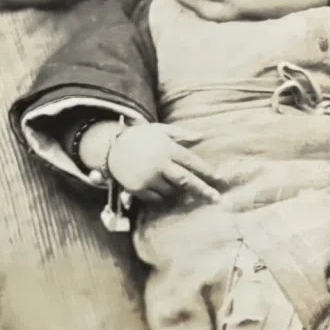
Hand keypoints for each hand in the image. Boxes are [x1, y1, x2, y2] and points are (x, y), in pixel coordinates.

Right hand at [107, 122, 223, 202]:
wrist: (110, 146)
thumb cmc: (140, 137)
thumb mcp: (160, 130)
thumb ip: (182, 134)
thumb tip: (202, 135)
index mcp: (167, 148)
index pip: (192, 161)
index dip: (206, 171)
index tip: (219, 179)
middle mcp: (159, 163)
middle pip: (186, 180)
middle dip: (203, 190)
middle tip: (217, 199)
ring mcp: (148, 177)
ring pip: (171, 192)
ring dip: (176, 190)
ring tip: (169, 180)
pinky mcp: (137, 188)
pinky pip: (157, 198)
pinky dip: (161, 195)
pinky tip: (157, 185)